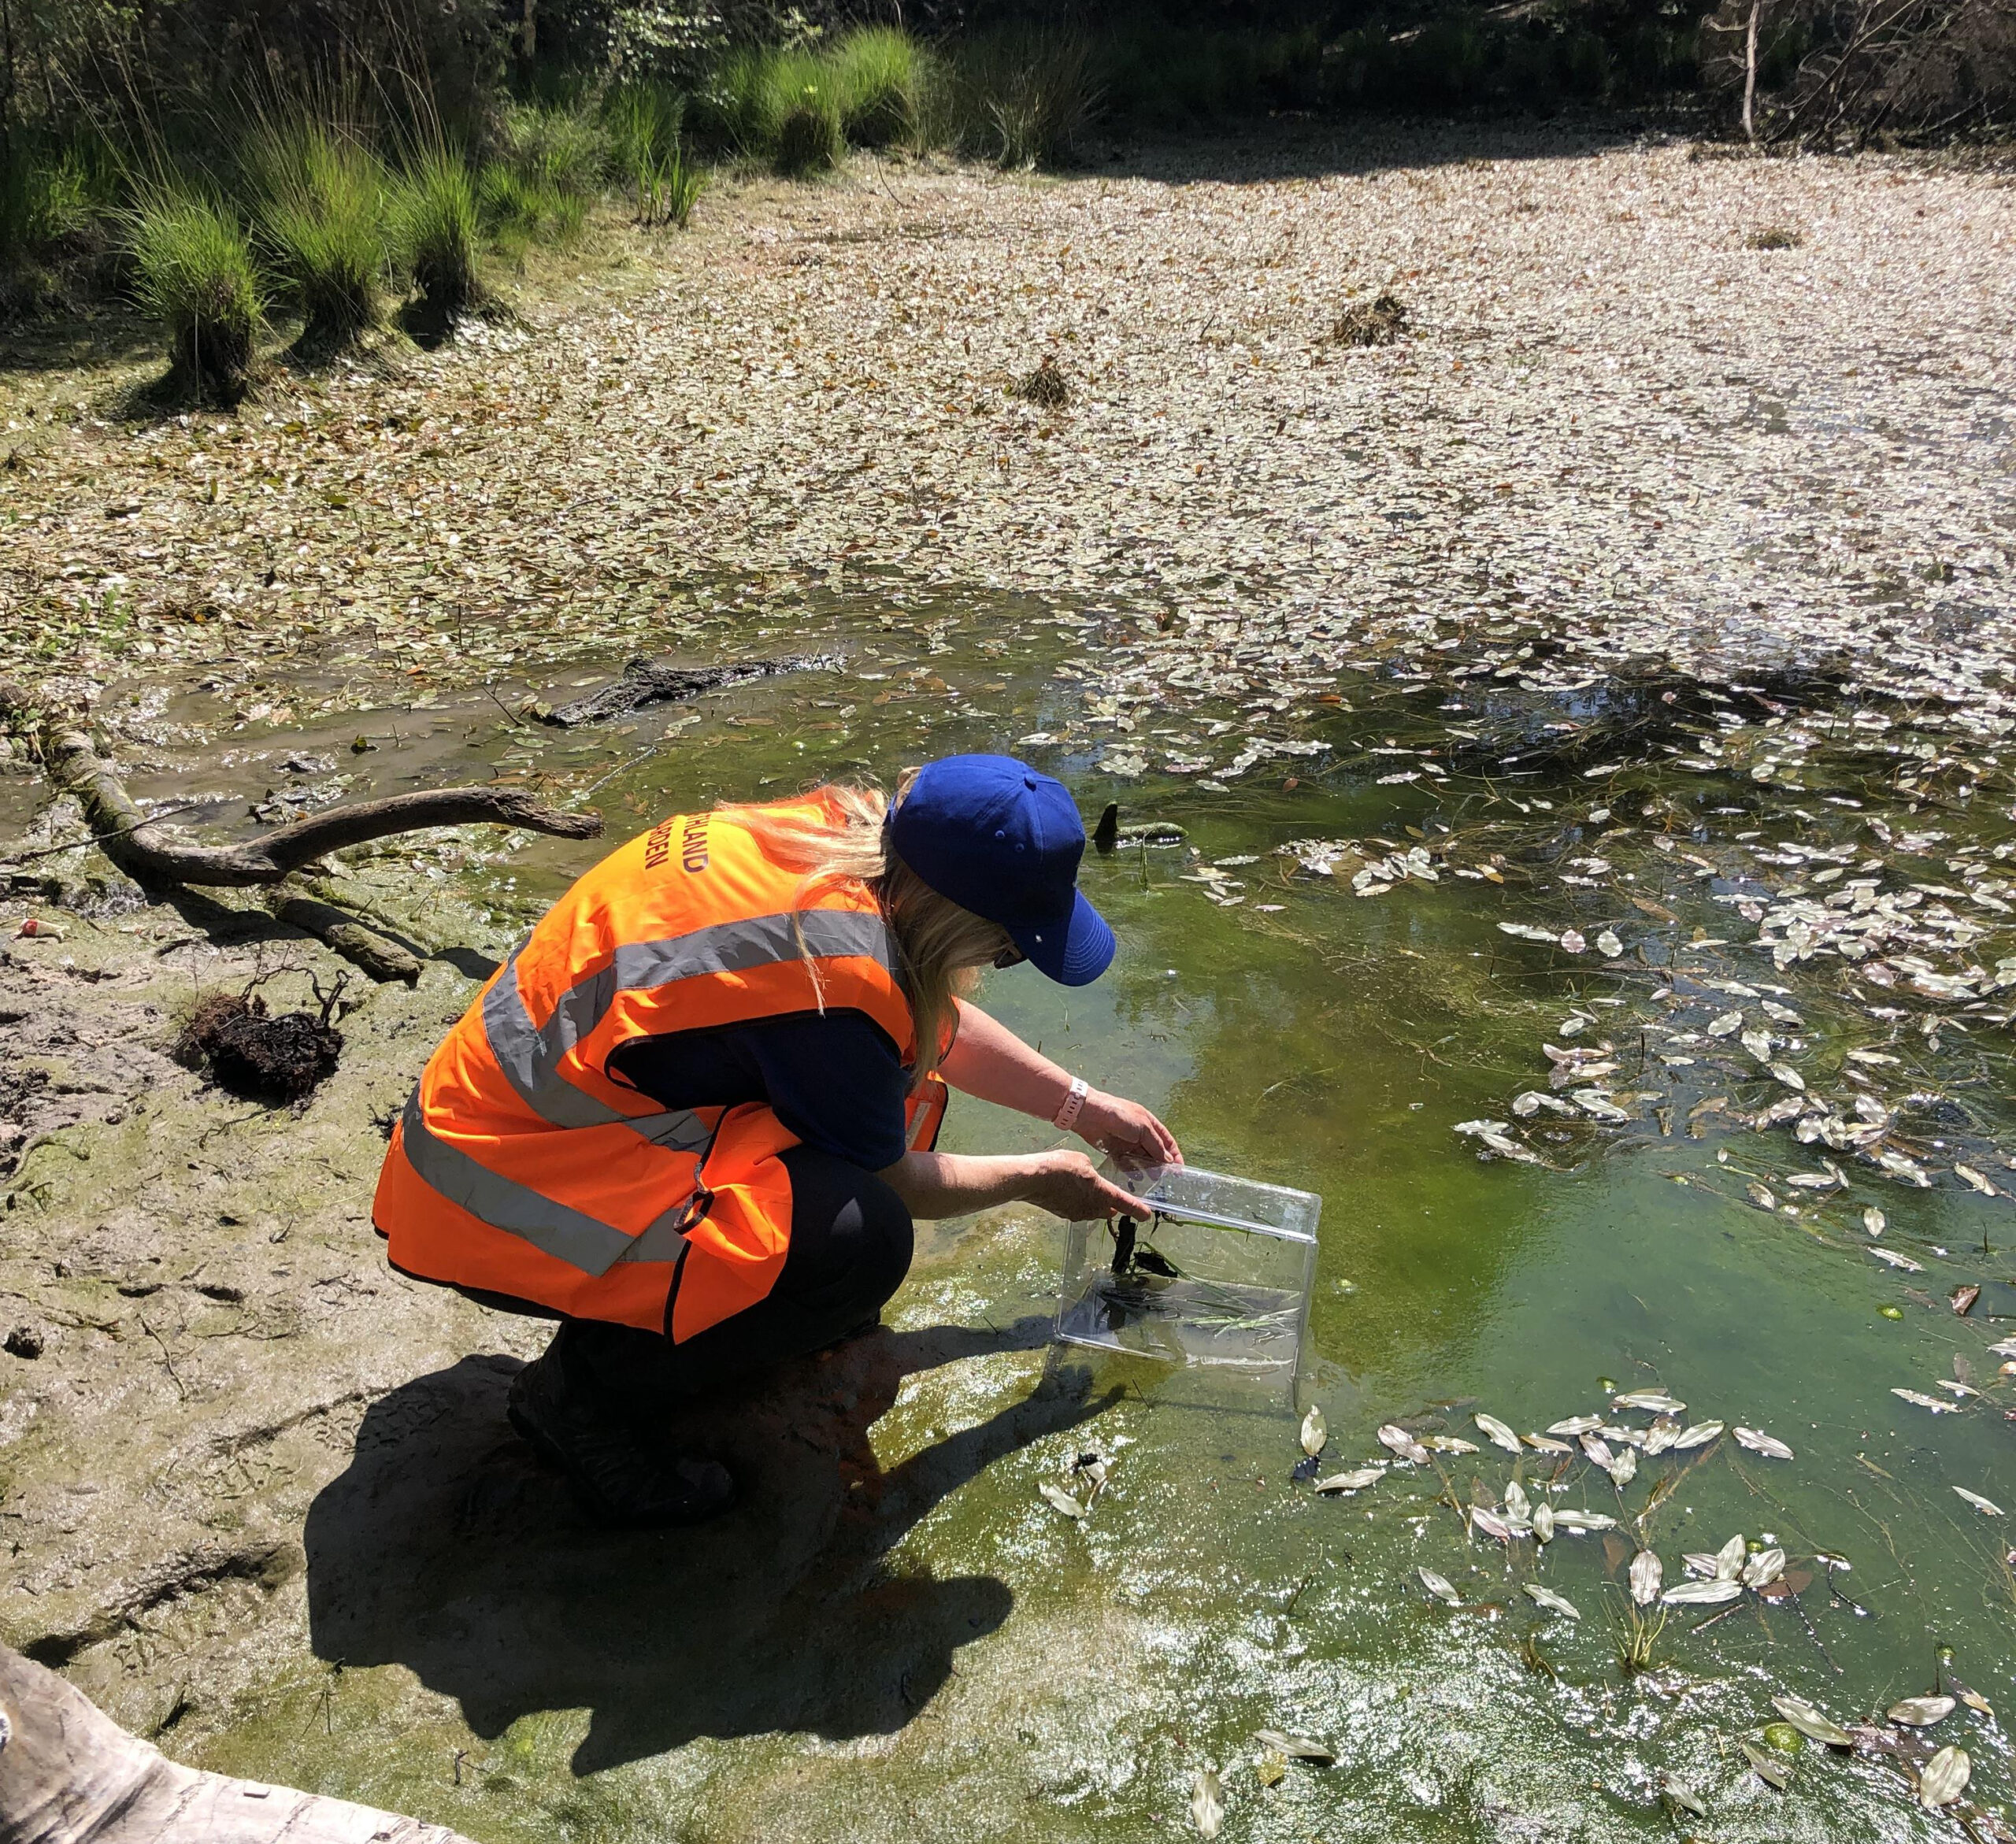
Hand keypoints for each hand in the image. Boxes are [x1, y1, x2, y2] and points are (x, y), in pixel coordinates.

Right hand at [1020, 1150, 1153, 1222]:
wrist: (1032, 1179)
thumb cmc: (1060, 1166)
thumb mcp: (1082, 1160)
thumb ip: (1091, 1171)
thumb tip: (1089, 1178)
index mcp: (1103, 1193)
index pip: (1127, 1204)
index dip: (1139, 1210)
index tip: (1147, 1215)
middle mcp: (1093, 1208)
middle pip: (1109, 1209)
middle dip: (1112, 1203)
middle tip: (1110, 1193)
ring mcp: (1078, 1214)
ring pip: (1093, 1210)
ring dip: (1094, 1202)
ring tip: (1085, 1188)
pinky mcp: (1064, 1214)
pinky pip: (1078, 1210)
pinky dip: (1078, 1202)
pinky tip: (1069, 1191)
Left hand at [1075, 1090, 1181, 1170]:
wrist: (1089, 1114)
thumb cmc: (1119, 1116)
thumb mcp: (1143, 1128)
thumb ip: (1156, 1145)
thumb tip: (1169, 1160)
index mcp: (1150, 1124)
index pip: (1167, 1142)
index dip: (1175, 1156)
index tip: (1180, 1171)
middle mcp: (1140, 1134)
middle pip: (1155, 1152)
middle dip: (1161, 1165)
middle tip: (1164, 1179)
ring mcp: (1128, 1143)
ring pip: (1141, 1159)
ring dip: (1147, 1169)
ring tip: (1152, 1181)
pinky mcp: (1115, 1150)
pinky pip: (1126, 1163)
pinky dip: (1131, 1170)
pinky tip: (1135, 1178)